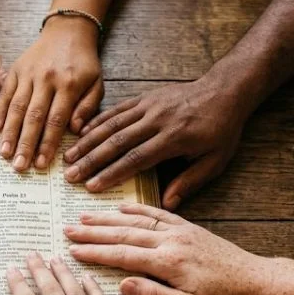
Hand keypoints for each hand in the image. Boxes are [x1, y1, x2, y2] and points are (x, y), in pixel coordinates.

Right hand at [0, 17, 103, 170]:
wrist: (68, 30)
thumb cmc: (84, 62)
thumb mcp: (97, 83)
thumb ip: (88, 107)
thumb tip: (75, 130)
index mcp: (69, 84)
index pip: (56, 119)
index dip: (47, 143)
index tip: (41, 164)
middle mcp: (46, 79)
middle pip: (34, 116)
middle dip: (25, 144)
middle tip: (19, 166)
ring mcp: (28, 74)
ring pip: (16, 107)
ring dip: (9, 132)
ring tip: (4, 154)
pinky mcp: (15, 69)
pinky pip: (5, 93)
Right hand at [63, 74, 254, 208]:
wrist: (225, 90)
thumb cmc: (221, 130)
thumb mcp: (215, 161)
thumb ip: (190, 182)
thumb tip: (168, 204)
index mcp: (174, 138)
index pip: (136, 159)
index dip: (111, 174)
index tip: (92, 187)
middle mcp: (156, 120)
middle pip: (117, 142)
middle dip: (91, 160)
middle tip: (71, 175)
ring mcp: (148, 106)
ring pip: (111, 125)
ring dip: (87, 141)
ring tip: (68, 156)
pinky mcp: (144, 98)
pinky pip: (116, 110)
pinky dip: (97, 121)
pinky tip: (81, 132)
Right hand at [65, 202, 270, 294]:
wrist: (257, 281)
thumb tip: (123, 285)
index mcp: (169, 263)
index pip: (123, 255)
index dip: (96, 253)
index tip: (72, 250)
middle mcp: (171, 241)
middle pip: (124, 234)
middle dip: (93, 232)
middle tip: (68, 230)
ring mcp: (179, 231)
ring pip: (136, 221)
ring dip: (108, 218)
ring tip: (84, 216)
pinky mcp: (187, 226)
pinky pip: (157, 213)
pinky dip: (136, 208)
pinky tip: (120, 207)